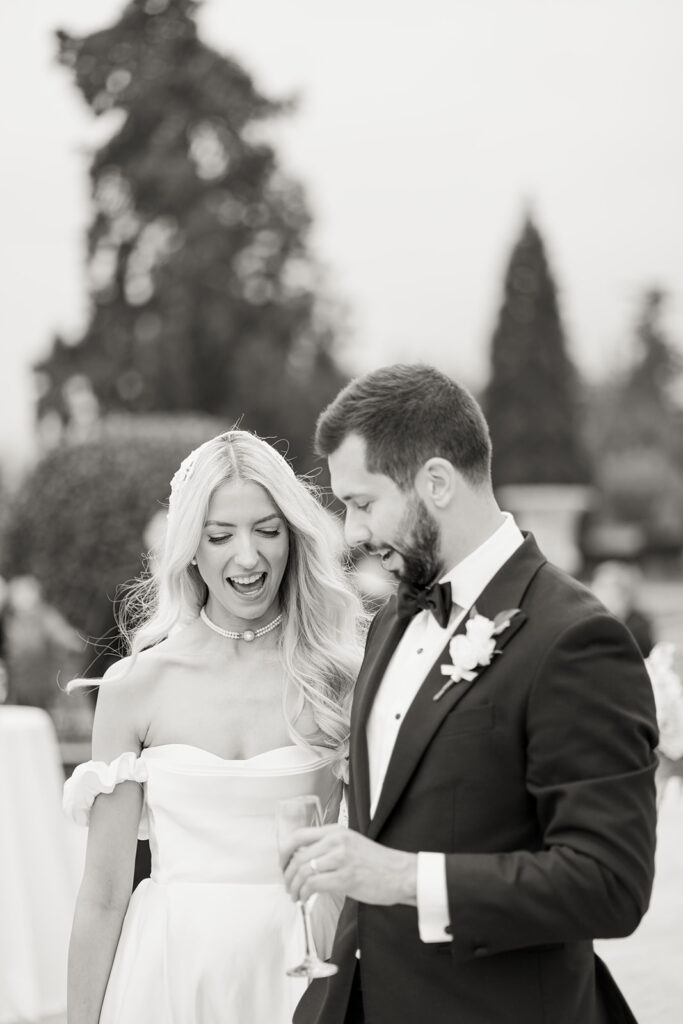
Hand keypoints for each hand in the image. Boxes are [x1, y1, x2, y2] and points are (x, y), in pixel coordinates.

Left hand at [282, 825, 416, 906]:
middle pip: (298, 856)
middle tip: (288, 885)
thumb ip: (329, 847)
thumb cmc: (377, 863)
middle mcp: (337, 841)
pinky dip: (304, 894)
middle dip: (287, 874)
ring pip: (303, 871)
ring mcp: (341, 858)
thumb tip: (304, 860)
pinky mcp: (345, 878)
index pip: (299, 835)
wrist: (401, 873)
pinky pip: (313, 885)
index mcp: (336, 830)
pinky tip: (305, 899)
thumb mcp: (351, 844)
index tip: (282, 864)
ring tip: (295, 895)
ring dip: (294, 886)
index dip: (284, 851)